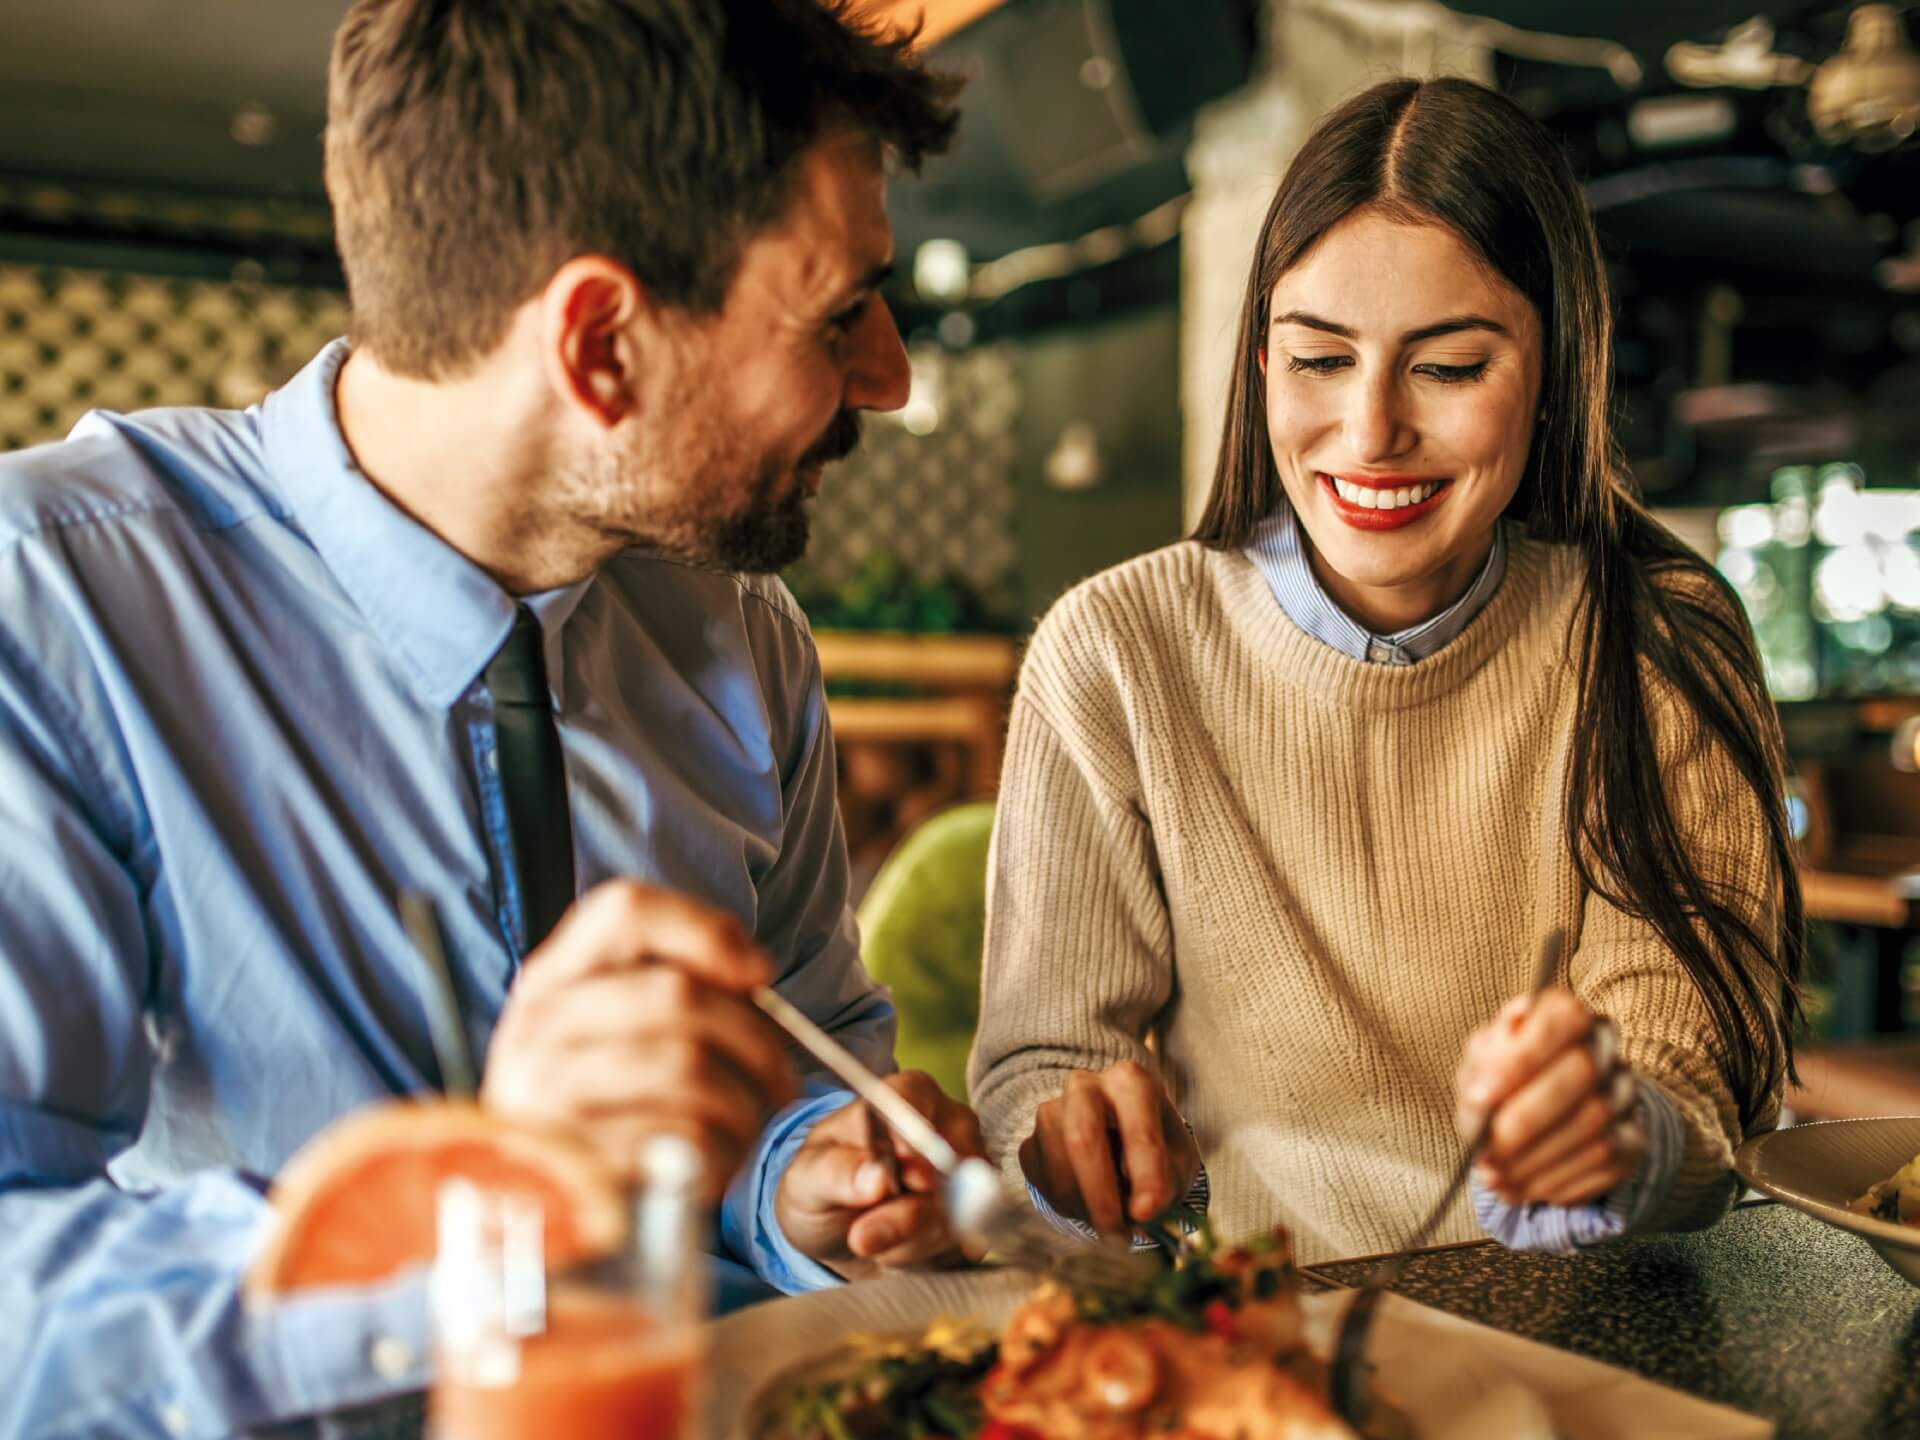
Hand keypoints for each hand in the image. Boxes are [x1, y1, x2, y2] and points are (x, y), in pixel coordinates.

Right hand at [482, 879, 796, 1200]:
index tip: (759, 973)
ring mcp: (545, 1094)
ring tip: (752, 1121)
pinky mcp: (574, 1161)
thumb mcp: (614, 1034)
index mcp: (552, 978)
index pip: (625, 910)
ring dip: (745, 1100)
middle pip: (677, 994)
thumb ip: (674, 988)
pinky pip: (681, 1138)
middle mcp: (536, 1025)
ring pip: (688, 1067)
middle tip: (782, 1077)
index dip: (705, 931)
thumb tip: (755, 975)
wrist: (542, 1212)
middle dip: (755, 1037)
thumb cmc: (604, 1111)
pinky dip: (723, 1151)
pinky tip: (719, 1160)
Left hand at [774, 1070, 985, 1279]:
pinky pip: (964, 1240)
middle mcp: (950, 1125)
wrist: (839, 1230)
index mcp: (909, 1093)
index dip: (910, 1145)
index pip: (920, 1104)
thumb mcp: (808, 1178)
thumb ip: (835, 1172)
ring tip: (872, 1239)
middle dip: (905, 1213)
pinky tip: (897, 1251)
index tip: (896, 1181)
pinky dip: (925, 1255)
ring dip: (909, 1239)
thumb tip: (876, 1178)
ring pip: (958, 1209)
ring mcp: (971, 1170)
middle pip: (948, 1164)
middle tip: (862, 1238)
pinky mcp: (978, 1214)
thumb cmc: (823, 1185)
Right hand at [1017, 1060, 1199, 1241]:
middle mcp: (1084, 1086)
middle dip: (1101, 1196)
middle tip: (1119, 1238)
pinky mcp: (1030, 1143)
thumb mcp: (1175, 1162)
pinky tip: (1091, 1205)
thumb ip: (1166, 1183)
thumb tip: (1142, 1212)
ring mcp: (1050, 1112)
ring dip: (1088, 1209)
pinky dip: (1071, 1209)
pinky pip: (1043, 1185)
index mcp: (1130, 1082)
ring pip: (1059, 1168)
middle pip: (1082, 1137)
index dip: (1144, 1174)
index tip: (1148, 1213)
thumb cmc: (1152, 1150)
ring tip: (1114, 1224)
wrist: (1114, 1141)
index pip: (1138, 1128)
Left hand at [1457, 986, 1645, 1208]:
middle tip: (1485, 1154)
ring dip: (1536, 1158)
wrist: (1542, 1113)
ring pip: (1594, 1122)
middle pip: (1583, 1072)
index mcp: (1565, 1013)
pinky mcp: (1635, 1139)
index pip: (1560, 1020)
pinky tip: (1522, 1188)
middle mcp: (1604, 1046)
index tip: (1480, 1097)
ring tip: (1494, 1177)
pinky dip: (1556, 1180)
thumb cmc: (1501, 1079)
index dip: (1521, 1060)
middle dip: (1526, 1120)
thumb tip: (1484, 1092)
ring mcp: (1626, 1093)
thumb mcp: (1481, 1064)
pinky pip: (1605, 1161)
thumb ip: (1481, 1072)